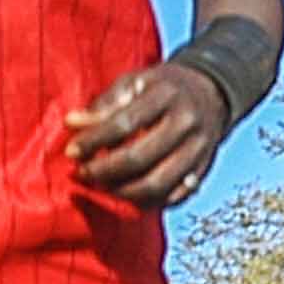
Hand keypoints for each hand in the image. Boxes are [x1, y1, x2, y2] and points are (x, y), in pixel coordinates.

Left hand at [62, 61, 233, 210]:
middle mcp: (186, 122)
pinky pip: (173, 197)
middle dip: (104, 170)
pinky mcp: (203, 170)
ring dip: (122, 191)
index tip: (72, 151)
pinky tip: (127, 194)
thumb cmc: (161, 87)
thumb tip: (73, 124)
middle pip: (140, 158)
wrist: (210, 93)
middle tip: (82, 173)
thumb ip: (105, 103)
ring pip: (157, 184)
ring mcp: (199, 150)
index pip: (124, 123)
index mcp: (166, 95)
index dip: (94, 140)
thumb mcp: (134, 81)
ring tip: (102, 185)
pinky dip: (147, 202)